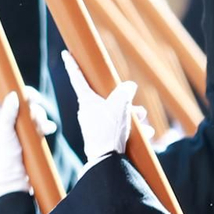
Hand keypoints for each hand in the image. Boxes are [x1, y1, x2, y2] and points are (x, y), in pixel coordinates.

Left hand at [0, 64, 55, 206]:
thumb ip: (7, 114)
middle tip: (32, 103)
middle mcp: (7, 120)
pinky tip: (49, 130)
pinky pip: (41, 123)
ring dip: (39, 115)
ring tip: (41, 126)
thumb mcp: (5, 134)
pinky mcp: (30, 135)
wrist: (16, 177)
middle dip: (28, 99)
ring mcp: (19, 127)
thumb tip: (11, 95)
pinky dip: (46, 124)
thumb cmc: (6, 156)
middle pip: (18, 98)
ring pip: (32, 110)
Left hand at [61, 51, 150, 166]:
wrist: (106, 160)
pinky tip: (146, 134)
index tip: (66, 53)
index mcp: (87, 101)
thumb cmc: (109, 131)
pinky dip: (134, 130)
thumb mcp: (120, 106)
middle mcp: (89, 111)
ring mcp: (95, 124)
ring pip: (119, 113)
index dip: (73, 65)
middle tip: (137, 111)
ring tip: (142, 125)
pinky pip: (121, 127)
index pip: (79, 78)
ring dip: (134, 117)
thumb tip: (129, 87)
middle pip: (110, 98)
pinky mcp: (103, 136)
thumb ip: (125, 91)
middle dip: (127, 104)